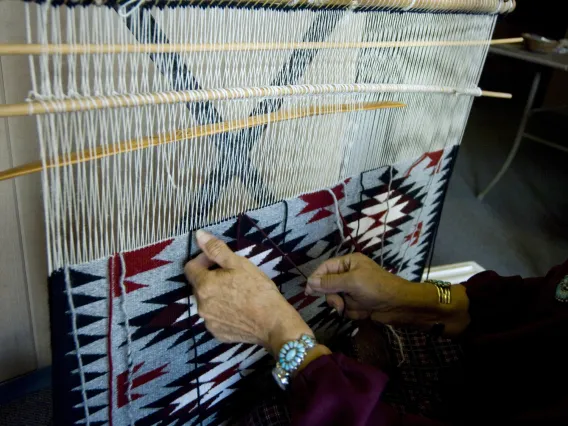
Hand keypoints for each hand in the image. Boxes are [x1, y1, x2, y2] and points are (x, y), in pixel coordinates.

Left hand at [185, 230, 312, 355]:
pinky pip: (214, 317)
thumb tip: (198, 235)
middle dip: (211, 277)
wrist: (273, 322)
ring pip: (206, 301)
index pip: (190, 267)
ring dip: (216, 294)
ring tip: (237, 293)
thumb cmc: (258, 289)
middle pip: (198, 285)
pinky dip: (222, 311)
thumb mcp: (239, 264)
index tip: (218, 260)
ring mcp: (208, 321)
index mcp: (204, 285)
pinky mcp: (217, 333)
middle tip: (232, 276)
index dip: (203, 259)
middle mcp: (200, 305)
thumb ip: (216, 249)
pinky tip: (238, 309)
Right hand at [305, 253, 420, 323]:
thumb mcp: (352, 282)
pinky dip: (354, 311)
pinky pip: (347, 308)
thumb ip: (330, 282)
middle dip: (333, 296)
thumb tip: (309, 282)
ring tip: (355, 307)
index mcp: (348, 263)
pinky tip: (364, 311)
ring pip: (337, 299)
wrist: (399, 306)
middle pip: (328, 285)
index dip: (316, 278)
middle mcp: (349, 274)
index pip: (325, 268)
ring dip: (345, 305)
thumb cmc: (377, 288)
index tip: (308, 291)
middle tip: (339, 304)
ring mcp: (354, 289)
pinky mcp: (359, 302)